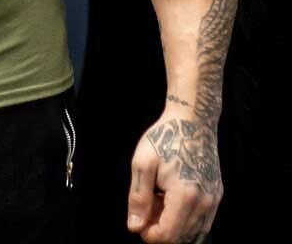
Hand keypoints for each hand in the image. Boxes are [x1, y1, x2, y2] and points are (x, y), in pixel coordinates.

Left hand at [127, 107, 222, 242]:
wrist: (192, 121)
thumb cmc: (164, 138)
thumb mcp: (142, 164)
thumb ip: (139, 198)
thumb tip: (135, 227)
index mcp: (184, 196)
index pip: (168, 236)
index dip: (149, 235)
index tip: (139, 220)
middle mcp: (204, 203)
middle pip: (180, 237)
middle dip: (160, 228)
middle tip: (148, 203)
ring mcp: (213, 201)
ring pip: (192, 231)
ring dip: (173, 223)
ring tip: (159, 197)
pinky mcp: (217, 196)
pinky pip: (202, 221)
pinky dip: (185, 218)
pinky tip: (172, 197)